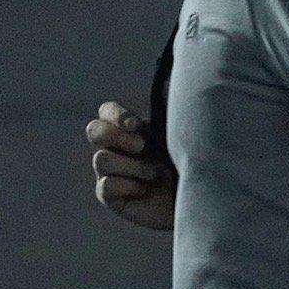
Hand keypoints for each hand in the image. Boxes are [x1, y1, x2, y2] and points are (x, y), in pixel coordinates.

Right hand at [87, 100, 177, 230]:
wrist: (195, 199)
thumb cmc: (190, 165)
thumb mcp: (179, 136)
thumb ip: (166, 115)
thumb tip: (166, 89)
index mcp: (129, 129)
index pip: (106, 111)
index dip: (116, 115)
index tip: (136, 126)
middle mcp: (116, 148)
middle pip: (94, 130)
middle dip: (115, 136)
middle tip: (141, 146)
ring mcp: (111, 172)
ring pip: (101, 159)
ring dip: (132, 165)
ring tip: (154, 173)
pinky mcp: (111, 196)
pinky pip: (105, 186)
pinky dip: (128, 185)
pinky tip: (145, 190)